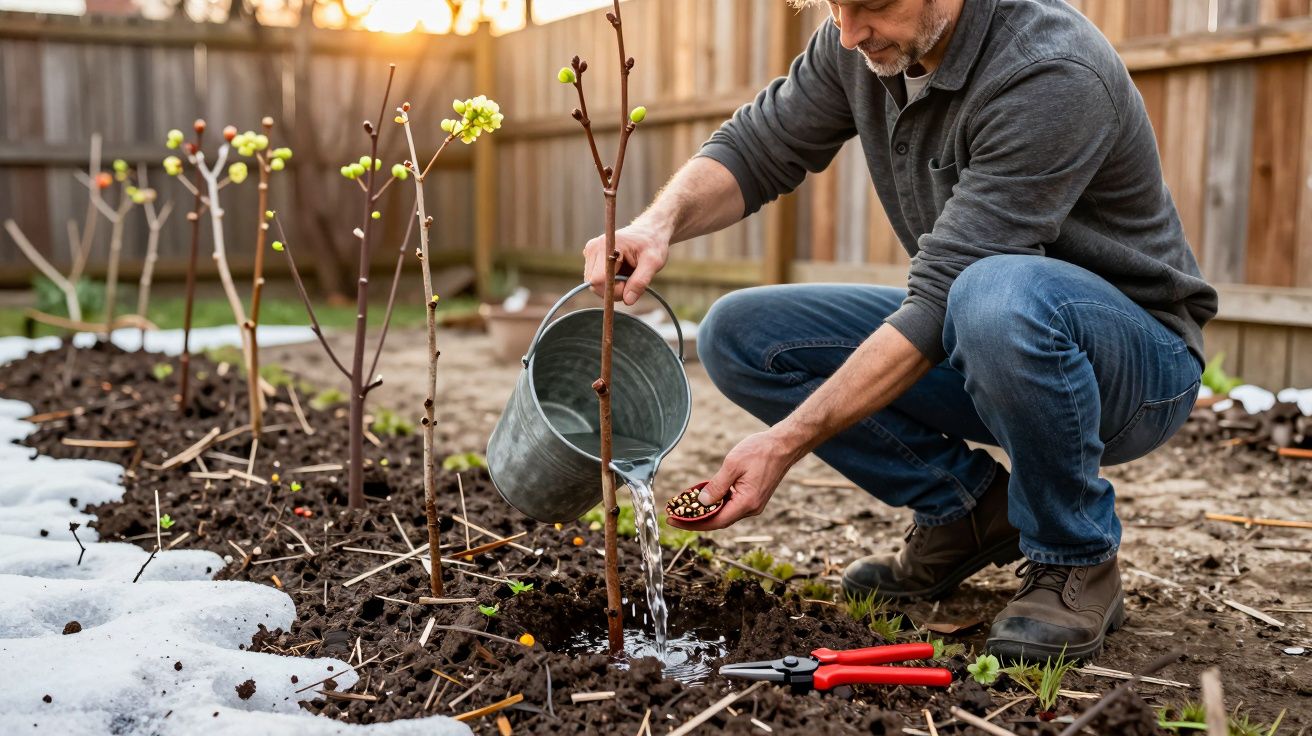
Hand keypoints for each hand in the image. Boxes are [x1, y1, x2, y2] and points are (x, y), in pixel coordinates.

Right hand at [582, 222, 669, 304]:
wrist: (649, 232)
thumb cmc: (653, 244)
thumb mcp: (653, 262)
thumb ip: (640, 281)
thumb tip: (628, 300)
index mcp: (606, 246)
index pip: (598, 280)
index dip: (613, 290)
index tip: (630, 285)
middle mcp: (593, 248)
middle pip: (594, 285)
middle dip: (613, 290)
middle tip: (632, 282)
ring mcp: (590, 253)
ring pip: (594, 285)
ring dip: (612, 287)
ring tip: (628, 275)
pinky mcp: (591, 258)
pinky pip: (596, 281)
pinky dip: (609, 282)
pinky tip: (621, 272)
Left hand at [667, 429, 799, 530]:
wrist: (784, 445)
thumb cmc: (760, 451)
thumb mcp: (733, 465)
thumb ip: (716, 486)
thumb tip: (701, 503)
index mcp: (746, 503)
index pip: (715, 521)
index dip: (692, 523)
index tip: (673, 520)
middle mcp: (751, 508)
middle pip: (719, 521)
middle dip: (695, 520)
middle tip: (674, 516)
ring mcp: (753, 504)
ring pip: (725, 514)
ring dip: (705, 512)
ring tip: (684, 507)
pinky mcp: (754, 498)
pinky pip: (731, 506)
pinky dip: (716, 504)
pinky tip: (703, 498)